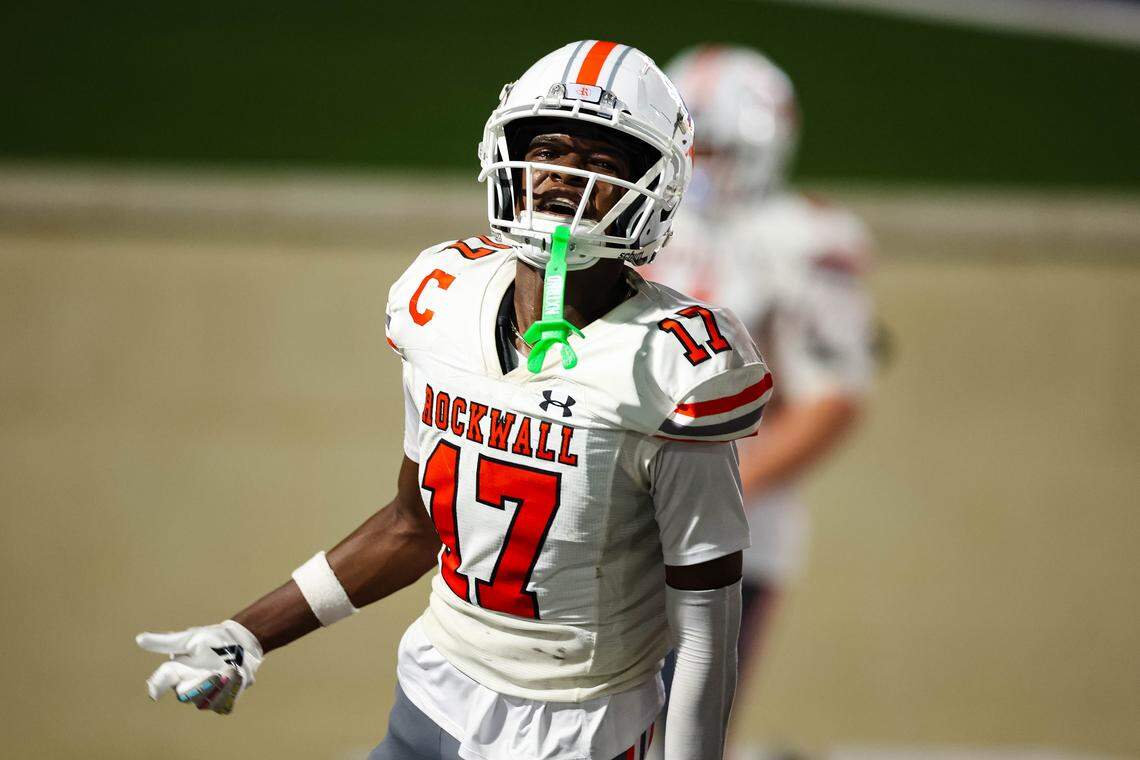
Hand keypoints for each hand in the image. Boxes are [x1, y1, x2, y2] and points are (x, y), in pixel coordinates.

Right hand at [136, 620, 262, 714]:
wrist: (240, 644)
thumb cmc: (211, 640)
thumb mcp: (190, 638)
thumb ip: (166, 642)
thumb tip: (139, 639)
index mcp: (176, 672)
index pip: (162, 681)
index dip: (157, 686)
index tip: (155, 691)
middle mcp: (188, 687)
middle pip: (186, 695)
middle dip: (201, 686)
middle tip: (216, 674)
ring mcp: (205, 697)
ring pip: (206, 702)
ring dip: (221, 688)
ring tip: (233, 670)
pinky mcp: (222, 701)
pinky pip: (224, 705)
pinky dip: (232, 692)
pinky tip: (240, 676)